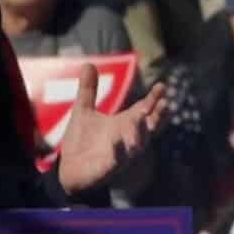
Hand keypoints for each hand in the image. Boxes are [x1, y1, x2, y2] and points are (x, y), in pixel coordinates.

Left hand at [55, 64, 169, 193]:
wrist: (68, 170)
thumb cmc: (81, 141)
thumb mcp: (83, 111)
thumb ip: (88, 90)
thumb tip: (88, 63)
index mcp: (124, 124)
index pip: (144, 109)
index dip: (154, 99)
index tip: (162, 85)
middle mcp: (127, 138)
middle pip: (149, 127)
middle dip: (157, 116)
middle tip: (165, 103)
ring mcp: (120, 154)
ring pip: (137, 144)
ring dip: (140, 132)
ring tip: (142, 118)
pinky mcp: (108, 167)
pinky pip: (117, 159)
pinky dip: (119, 151)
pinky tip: (117, 141)